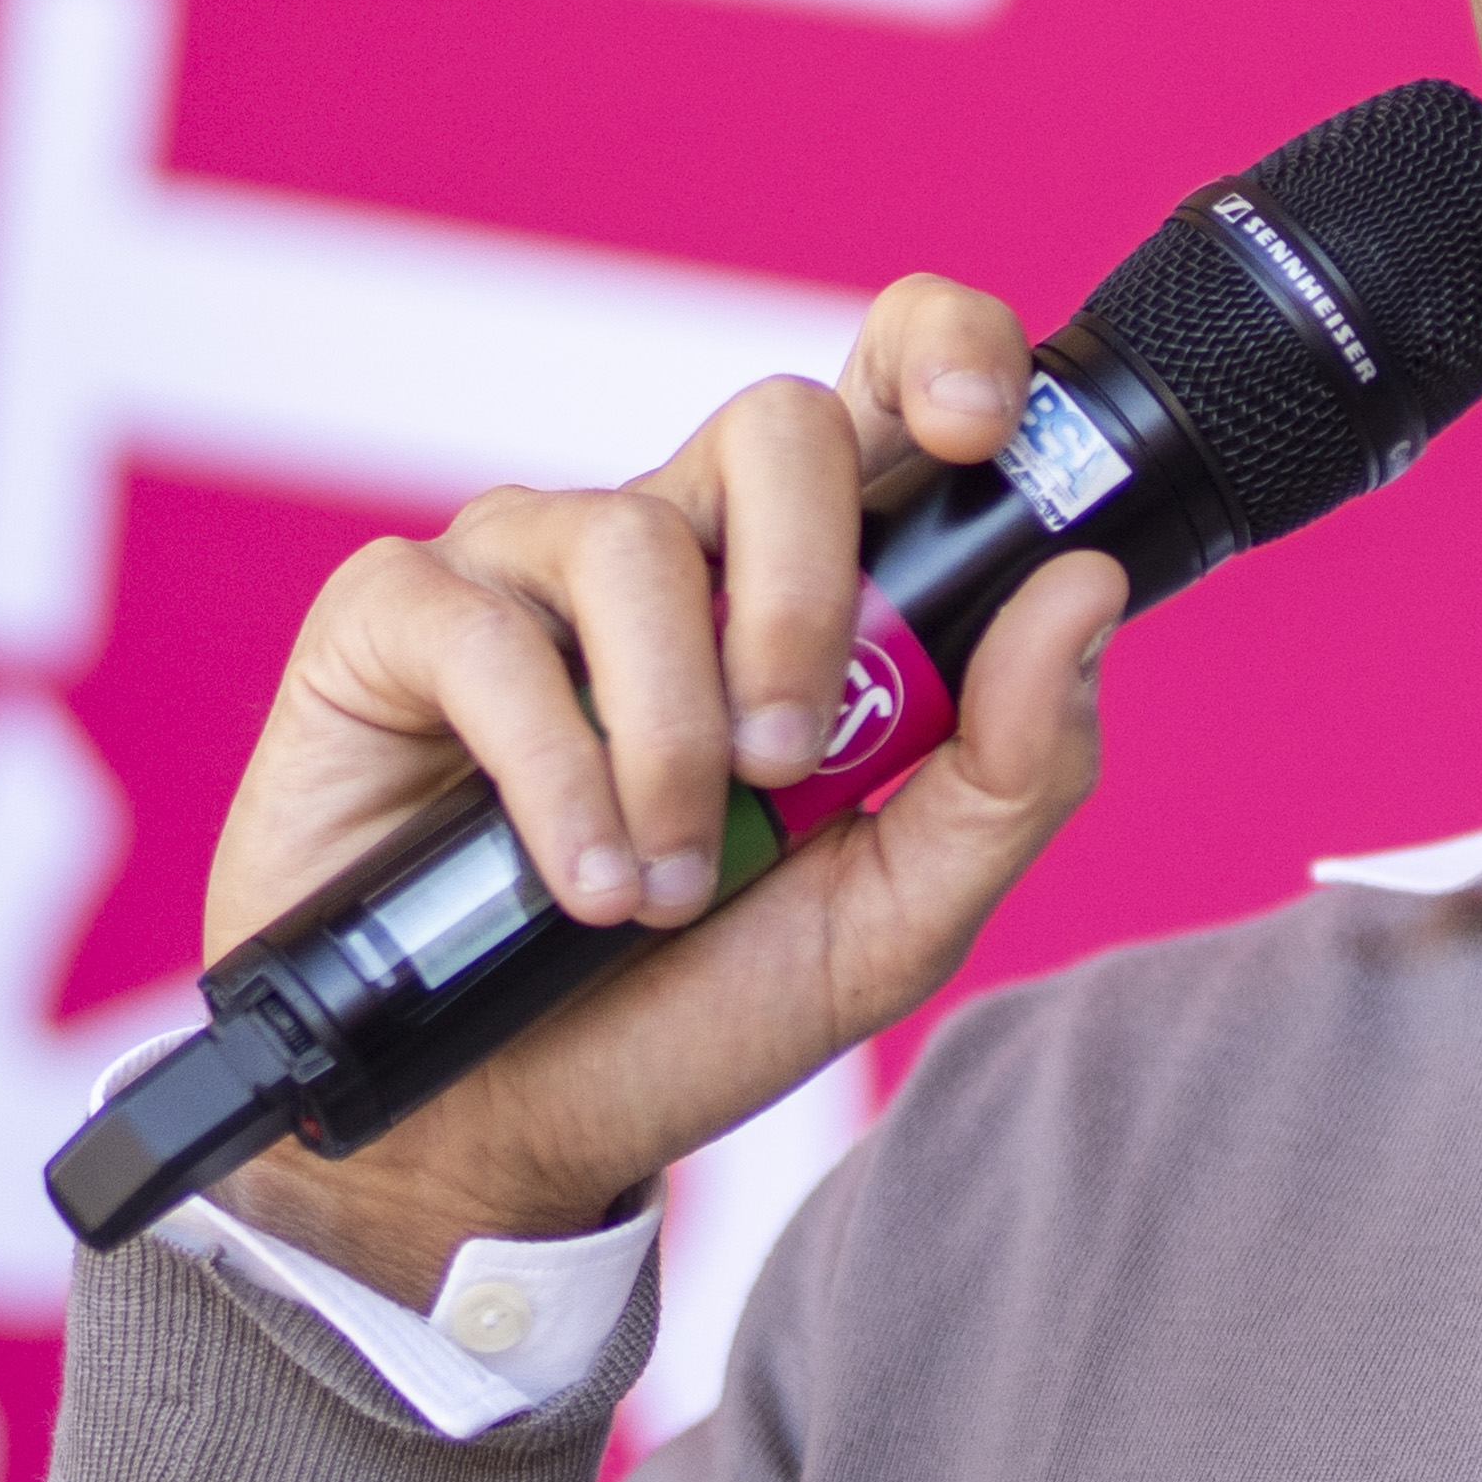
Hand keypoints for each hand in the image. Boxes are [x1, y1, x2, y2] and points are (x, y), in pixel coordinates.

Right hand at [186, 275, 1123, 1313]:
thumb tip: (1086, 589)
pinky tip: (576, 883)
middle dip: (804, 598)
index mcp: (807, 579)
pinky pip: (486, 629)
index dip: (947, 353)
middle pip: (775, 423)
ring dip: (672, 740)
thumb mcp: (897, 916)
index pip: (890, 386)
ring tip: (664, 885)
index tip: (982, 426)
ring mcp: (529, 566)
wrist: (506, 1129)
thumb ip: (1012, 767)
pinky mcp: (395, 617)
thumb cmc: (700, 1002)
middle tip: (792, 764)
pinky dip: (555, 773)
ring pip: (632, 540)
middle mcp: (676, 542)